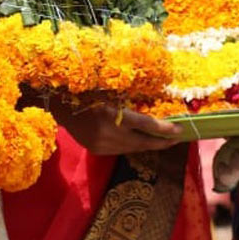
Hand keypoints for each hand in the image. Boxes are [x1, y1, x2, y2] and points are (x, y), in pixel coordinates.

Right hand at [49, 99, 181, 154]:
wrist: (58, 103)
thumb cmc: (87, 89)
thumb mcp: (110, 90)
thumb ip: (129, 101)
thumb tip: (153, 109)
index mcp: (113, 115)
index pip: (146, 125)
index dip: (165, 129)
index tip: (180, 130)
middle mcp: (108, 133)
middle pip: (142, 142)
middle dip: (162, 142)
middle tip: (177, 139)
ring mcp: (102, 145)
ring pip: (132, 148)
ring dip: (148, 145)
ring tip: (163, 141)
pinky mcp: (98, 150)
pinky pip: (121, 149)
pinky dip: (133, 145)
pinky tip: (141, 141)